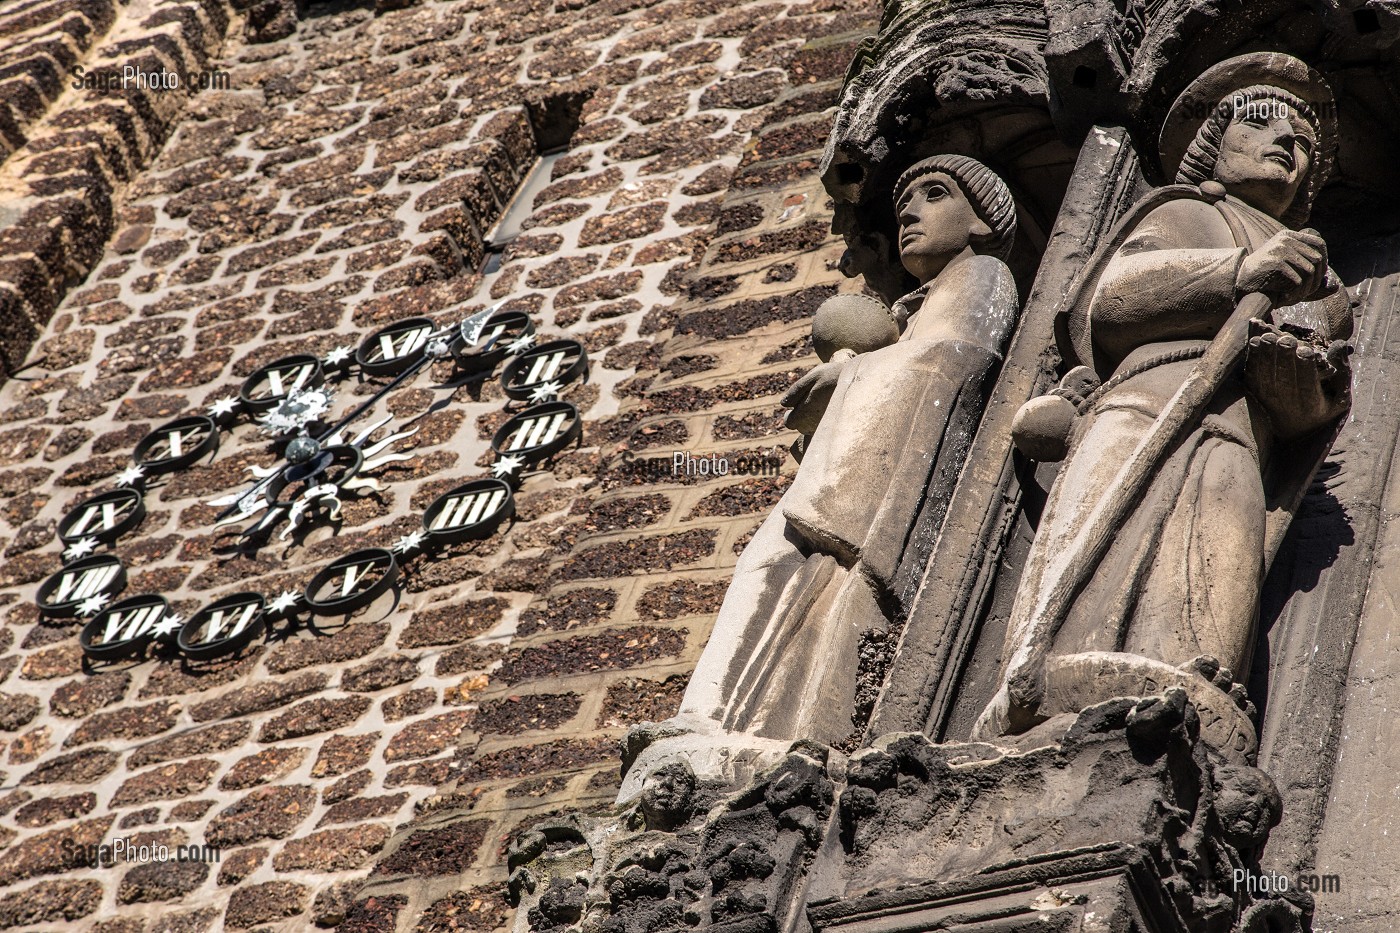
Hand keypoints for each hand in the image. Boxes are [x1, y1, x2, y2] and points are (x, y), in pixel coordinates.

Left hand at [782, 353, 851, 434]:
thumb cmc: (835, 376)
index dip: (791, 413)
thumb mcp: (813, 377)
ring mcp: (827, 429)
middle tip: (813, 399)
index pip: (789, 422)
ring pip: (814, 428)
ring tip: (826, 401)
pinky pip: (827, 428)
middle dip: (803, 415)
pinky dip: (827, 420)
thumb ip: (797, 390)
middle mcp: (815, 426)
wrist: (864, 382)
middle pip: (801, 426)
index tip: (797, 404)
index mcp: (804, 413)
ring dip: (815, 418)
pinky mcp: (838, 429)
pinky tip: (835, 406)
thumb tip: (784, 404)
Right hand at [1236, 228, 1327, 306]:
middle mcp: (1286, 239)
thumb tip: (1335, 287)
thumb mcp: (1287, 270)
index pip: (1319, 244)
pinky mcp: (1274, 262)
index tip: (1318, 278)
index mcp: (1289, 236)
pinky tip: (1283, 299)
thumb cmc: (1265, 277)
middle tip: (1304, 294)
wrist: (1238, 282)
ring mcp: (1279, 249)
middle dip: (1315, 280)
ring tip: (1294, 299)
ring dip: (1305, 289)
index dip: (1324, 262)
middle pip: (1317, 259)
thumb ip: (1309, 274)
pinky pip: (1297, 280)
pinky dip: (1293, 293)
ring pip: (1309, 271)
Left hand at [1245, 318, 1350, 439]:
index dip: (1305, 367)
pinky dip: (1252, 357)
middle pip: (1284, 379)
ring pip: (1265, 375)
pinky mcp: (1255, 393)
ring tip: (1267, 336)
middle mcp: (1288, 403)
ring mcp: (1268, 399)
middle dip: (1284, 357)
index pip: (1308, 385)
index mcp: (1312, 404)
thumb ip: (1342, 371)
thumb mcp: (1340, 395)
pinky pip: (1251, 373)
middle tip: (1286, 339)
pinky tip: (1254, 340)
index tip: (1306, 350)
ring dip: (1265, 355)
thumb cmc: (1323, 405)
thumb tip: (1338, 345)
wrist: (1294, 430)